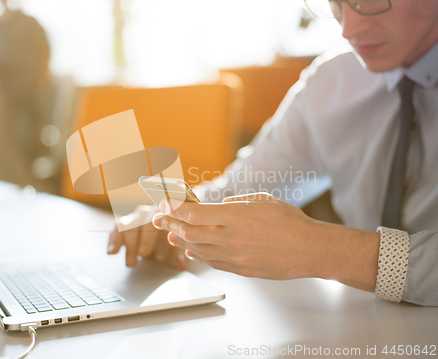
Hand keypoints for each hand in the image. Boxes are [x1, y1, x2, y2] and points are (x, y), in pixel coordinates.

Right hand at [107, 204, 186, 268]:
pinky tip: (112, 252)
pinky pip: (115, 229)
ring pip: (125, 227)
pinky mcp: (123, 224)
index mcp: (161, 213)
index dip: (147, 238)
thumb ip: (177, 255)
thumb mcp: (174, 247)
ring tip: (129, 262)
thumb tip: (182, 266)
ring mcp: (134, 217)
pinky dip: (113, 240)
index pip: (153, 222)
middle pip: (137, 224)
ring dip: (125, 245)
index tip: (144, 253)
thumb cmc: (168, 238)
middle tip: (134, 261)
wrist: (161, 234)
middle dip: (135, 244)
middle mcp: (146, 212)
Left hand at [154, 193, 316, 278]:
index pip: (193, 213)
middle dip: (169, 224)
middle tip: (158, 219)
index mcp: (235, 216)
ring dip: (180, 241)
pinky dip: (197, 256)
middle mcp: (230, 238)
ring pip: (197, 250)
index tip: (165, 203)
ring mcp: (234, 257)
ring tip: (170, 234)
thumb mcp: (261, 200)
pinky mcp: (240, 270)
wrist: (310, 250)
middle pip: (189, 232)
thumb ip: (235, 203)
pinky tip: (191, 251)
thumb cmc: (290, 221)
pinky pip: (212, 263)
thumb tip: (217, 207)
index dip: (174, 208)